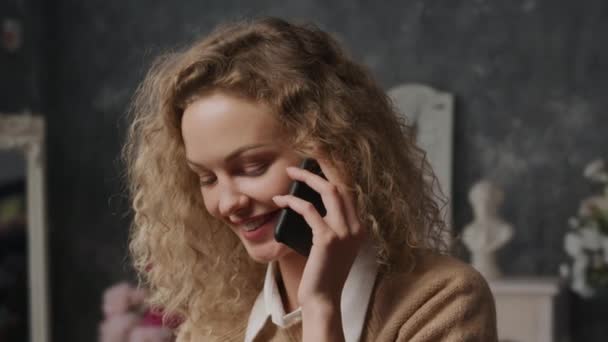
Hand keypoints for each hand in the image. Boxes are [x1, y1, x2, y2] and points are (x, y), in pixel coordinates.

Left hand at [272, 158, 364, 307]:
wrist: (323, 299)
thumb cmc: (322, 274)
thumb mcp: (332, 247)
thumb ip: (328, 226)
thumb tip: (309, 203)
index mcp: (359, 228)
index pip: (349, 191)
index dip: (335, 172)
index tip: (319, 161)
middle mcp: (356, 227)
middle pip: (341, 185)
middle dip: (323, 166)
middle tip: (304, 158)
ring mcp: (344, 232)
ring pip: (329, 191)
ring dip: (307, 178)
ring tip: (290, 172)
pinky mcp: (327, 239)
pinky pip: (309, 210)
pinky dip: (293, 202)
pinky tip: (281, 200)